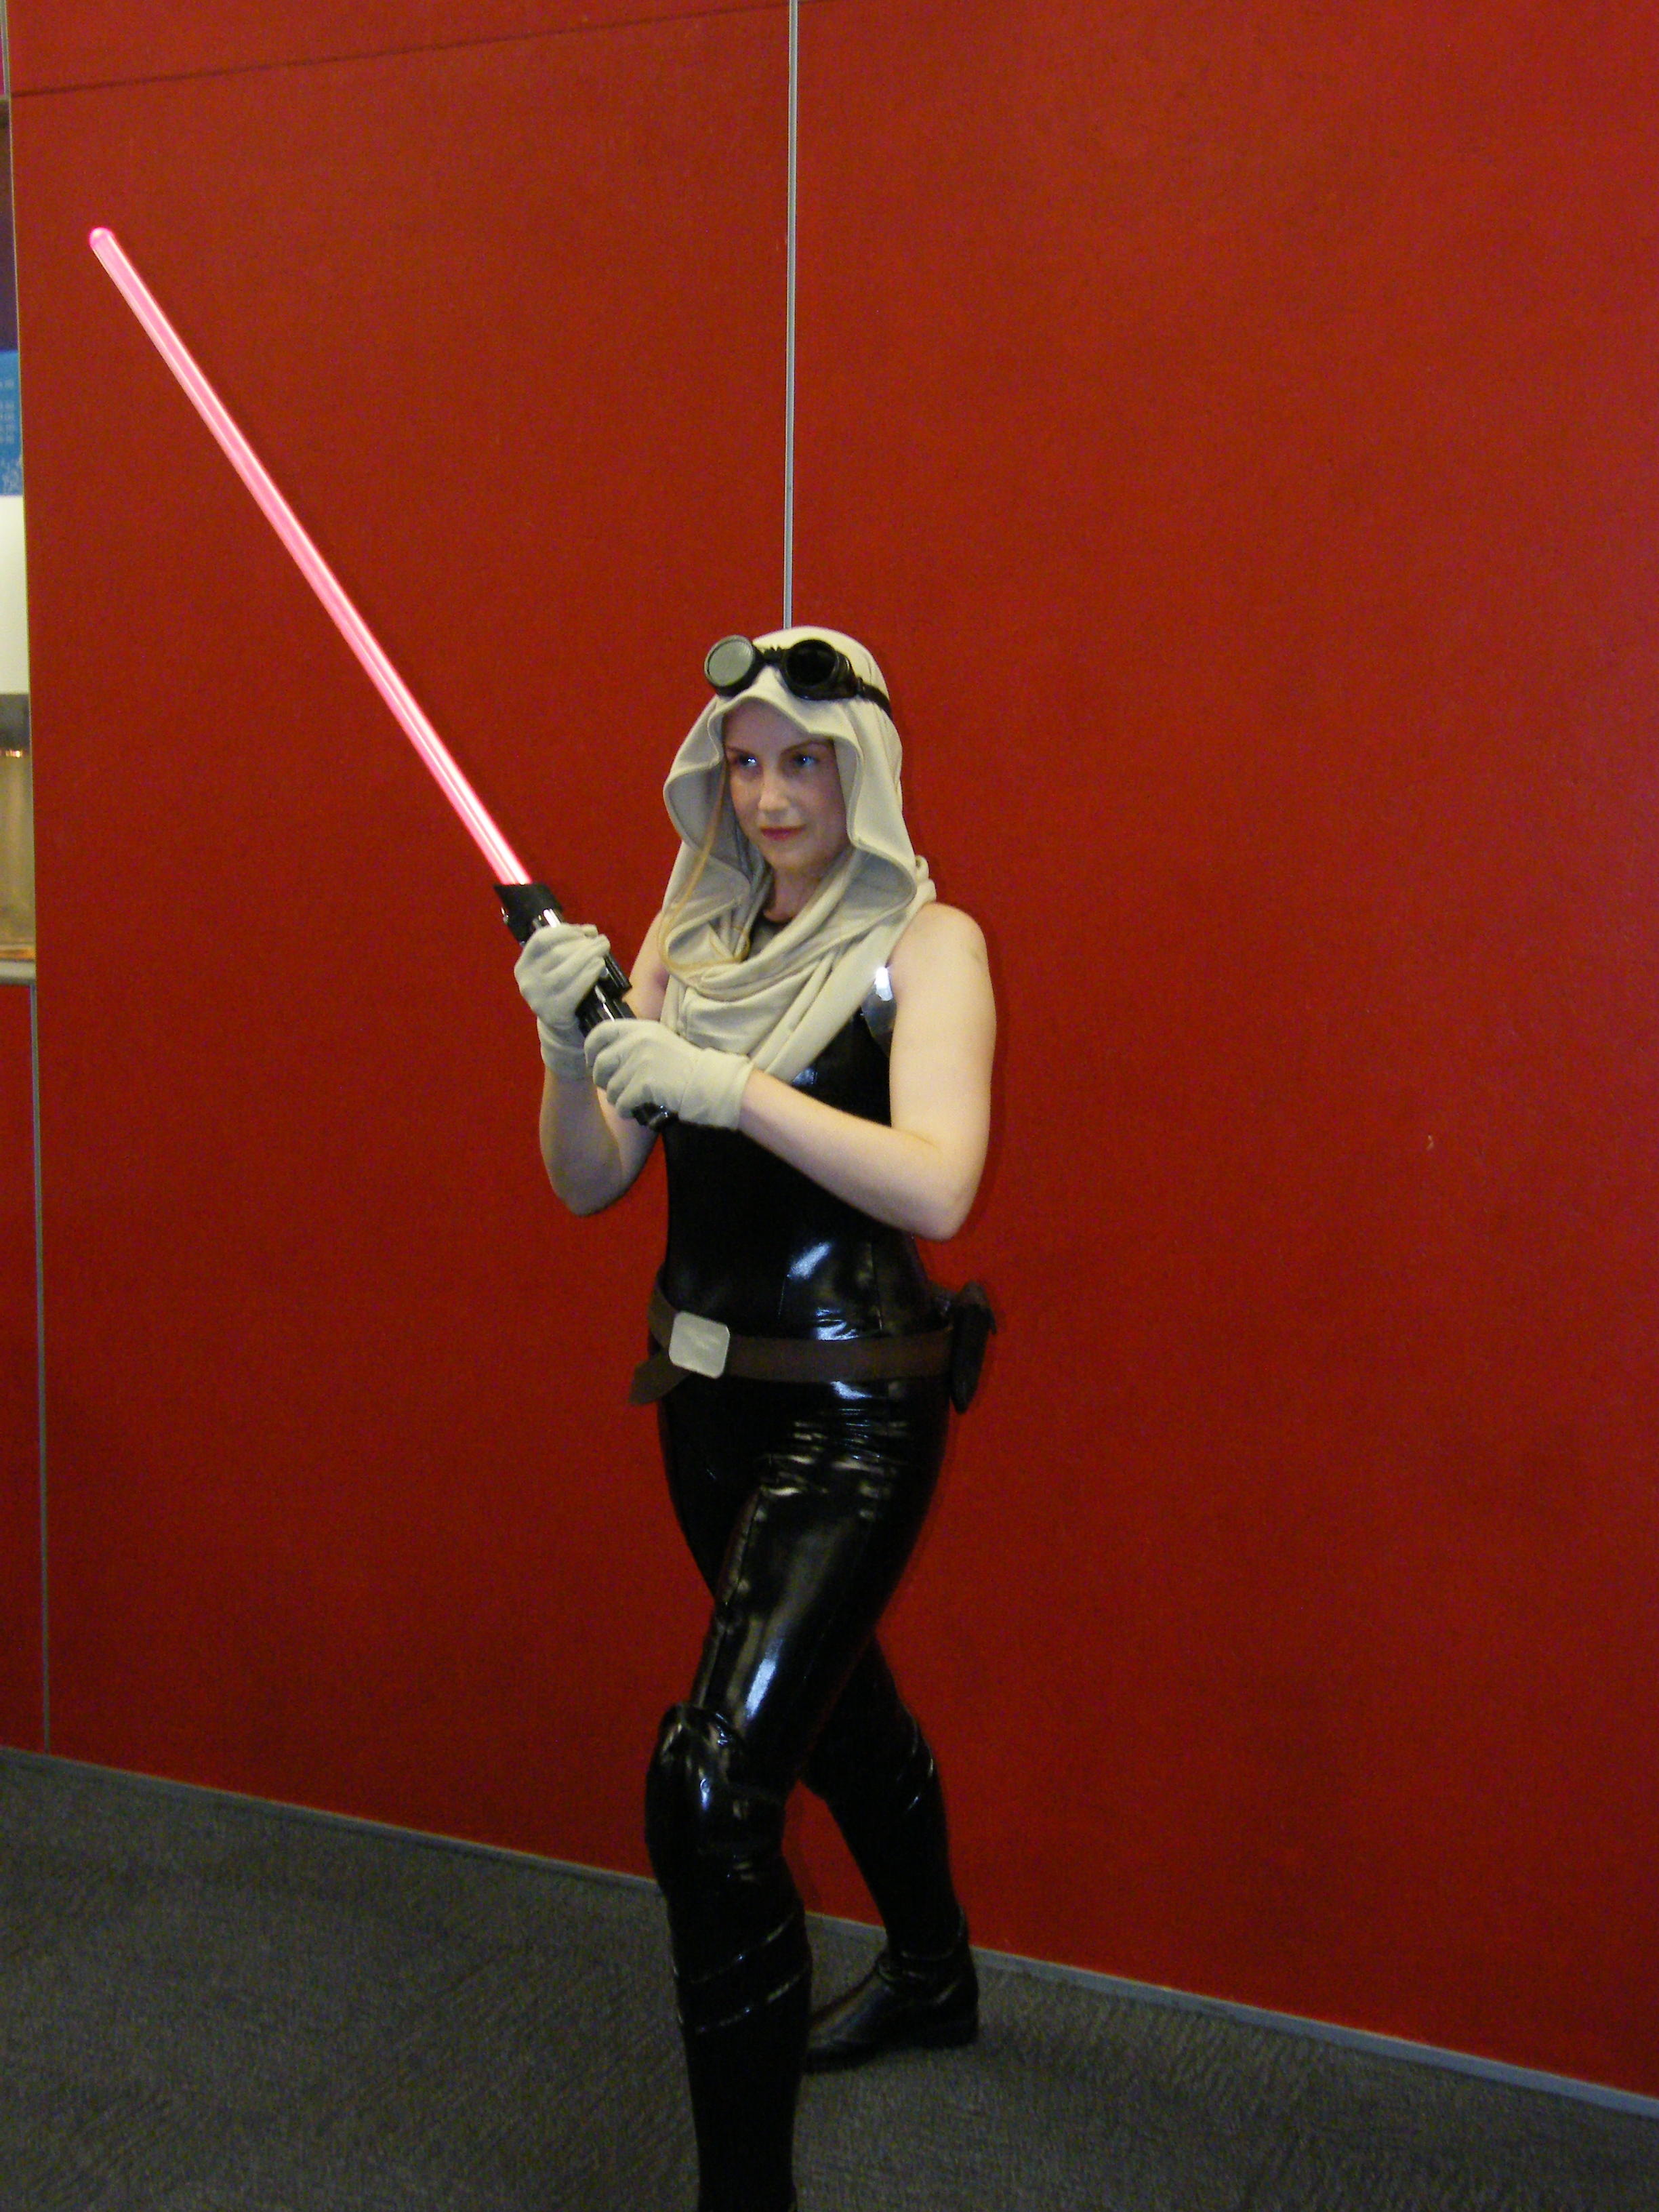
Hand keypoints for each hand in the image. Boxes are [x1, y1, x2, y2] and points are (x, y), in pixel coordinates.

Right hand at [514, 922, 610, 1077]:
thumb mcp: (554, 968)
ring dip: (589, 956)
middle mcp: (527, 982)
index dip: (565, 931)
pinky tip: (599, 966)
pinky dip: (589, 974)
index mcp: (523, 966)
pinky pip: (575, 989)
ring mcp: (539, 999)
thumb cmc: (561, 989)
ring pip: (566, 969)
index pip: (540, 940)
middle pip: (557, 953)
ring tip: (603, 950)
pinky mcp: (555, 1012)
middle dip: (583, 944)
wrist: (560, 1027)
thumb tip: (590, 932)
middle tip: (602, 941)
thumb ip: (567, 947)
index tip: (585, 931)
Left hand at [585, 1019, 750, 1128]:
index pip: (601, 1031)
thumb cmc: (687, 1066)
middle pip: (601, 1063)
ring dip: (616, 1098)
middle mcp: (638, 1041)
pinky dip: (625, 1110)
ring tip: (629, 1100)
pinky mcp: (645, 1084)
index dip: (590, 1048)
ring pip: (610, 1086)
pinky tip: (633, 1110)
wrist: (711, 1082)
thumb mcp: (660, 1042)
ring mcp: (641, 1062)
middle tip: (610, 1087)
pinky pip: (621, 1102)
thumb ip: (635, 1043)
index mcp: (641, 1028)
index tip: (593, 1061)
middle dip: (601, 1079)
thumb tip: (606, 1054)